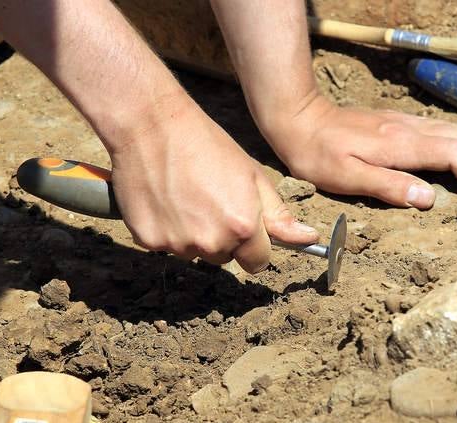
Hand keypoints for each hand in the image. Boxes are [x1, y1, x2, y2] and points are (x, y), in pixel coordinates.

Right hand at [108, 96, 318, 272]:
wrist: (151, 125)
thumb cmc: (206, 145)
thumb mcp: (252, 176)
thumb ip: (279, 215)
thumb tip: (309, 238)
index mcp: (242, 228)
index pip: (258, 262)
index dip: (254, 245)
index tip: (245, 227)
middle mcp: (211, 242)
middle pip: (225, 258)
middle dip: (223, 238)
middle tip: (211, 200)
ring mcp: (177, 244)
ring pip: (194, 252)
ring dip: (193, 234)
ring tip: (185, 196)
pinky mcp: (148, 241)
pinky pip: (164, 245)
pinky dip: (165, 229)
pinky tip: (164, 199)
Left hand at [265, 94, 456, 208]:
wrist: (300, 118)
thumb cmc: (317, 154)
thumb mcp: (345, 177)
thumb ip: (387, 187)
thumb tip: (430, 199)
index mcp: (402, 145)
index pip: (455, 158)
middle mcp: (412, 130)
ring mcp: (409, 124)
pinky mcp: (404, 124)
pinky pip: (450, 131)